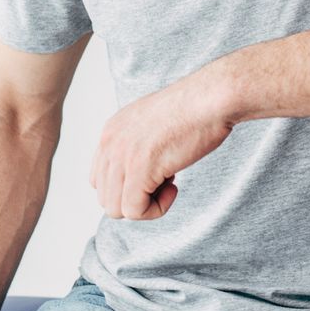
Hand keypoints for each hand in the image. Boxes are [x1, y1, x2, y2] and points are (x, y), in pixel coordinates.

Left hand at [92, 72, 236, 219]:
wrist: (210, 99)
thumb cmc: (193, 110)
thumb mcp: (152, 124)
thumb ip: (137, 146)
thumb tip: (141, 174)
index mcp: (111, 131)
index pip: (99, 178)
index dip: (127, 186)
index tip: (154, 173)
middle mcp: (109, 143)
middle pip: (105, 196)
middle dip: (135, 198)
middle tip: (163, 180)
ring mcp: (122, 156)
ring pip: (115, 209)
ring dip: (145, 206)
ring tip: (169, 184)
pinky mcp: (140, 170)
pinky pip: (135, 211)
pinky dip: (156, 209)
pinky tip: (174, 188)